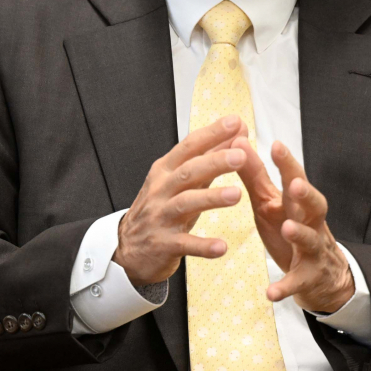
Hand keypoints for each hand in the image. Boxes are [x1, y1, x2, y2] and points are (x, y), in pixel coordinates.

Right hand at [113, 116, 247, 284]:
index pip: (189, 146)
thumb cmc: (162, 206)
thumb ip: (210, 157)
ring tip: (237, 194)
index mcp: (166, 169)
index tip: (234, 122)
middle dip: (215, 162)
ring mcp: (161, 216)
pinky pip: (185, 244)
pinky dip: (203, 246)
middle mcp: (162, 189)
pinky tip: (222, 247)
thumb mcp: (182, 179)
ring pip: (186, 203)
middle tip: (241, 155)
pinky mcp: (164, 244)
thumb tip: (237, 132)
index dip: (212, 134)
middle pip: (188, 171)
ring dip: (211, 198)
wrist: (129, 247)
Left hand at [232, 135, 353, 313]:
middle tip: (295, 185)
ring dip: (300, 234)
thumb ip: (253, 174)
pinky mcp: (308, 277)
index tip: (276, 145)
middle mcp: (310, 221)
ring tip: (288, 228)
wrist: (321, 275)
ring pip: (311, 239)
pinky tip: (270, 292)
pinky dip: (285, 287)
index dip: (287, 162)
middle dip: (306, 194)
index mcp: (297, 202)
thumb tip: (237, 142)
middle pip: (315, 204)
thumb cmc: (290, 227)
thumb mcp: (269, 201)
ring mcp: (312, 249)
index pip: (295, 177)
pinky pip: (297, 282)